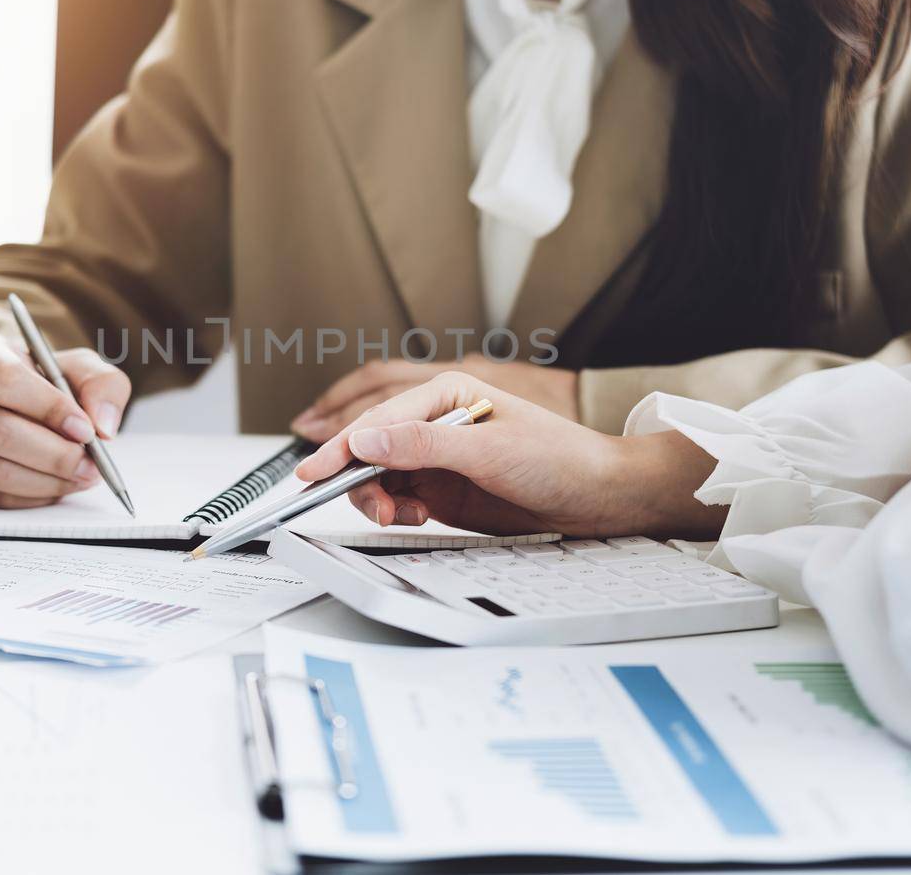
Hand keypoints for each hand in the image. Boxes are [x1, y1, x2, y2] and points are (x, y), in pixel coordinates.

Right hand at [0, 333, 131, 508]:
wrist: (10, 399)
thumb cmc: (44, 380)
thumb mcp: (79, 367)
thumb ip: (101, 384)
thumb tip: (103, 425)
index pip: (5, 381)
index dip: (48, 410)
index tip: (86, 431)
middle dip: (54, 455)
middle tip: (92, 466)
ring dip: (45, 481)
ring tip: (80, 477)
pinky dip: (30, 497)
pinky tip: (55, 485)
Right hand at [292, 372, 723, 540]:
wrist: (596, 497)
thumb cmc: (557, 458)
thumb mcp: (487, 449)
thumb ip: (422, 445)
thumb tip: (365, 440)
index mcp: (444, 393)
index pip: (379, 418)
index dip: (342, 446)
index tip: (314, 471)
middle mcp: (434, 422)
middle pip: (369, 446)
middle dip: (357, 476)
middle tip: (367, 506)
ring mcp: (435, 457)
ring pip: (377, 474)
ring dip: (376, 497)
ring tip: (398, 515)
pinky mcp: (440, 488)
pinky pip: (396, 497)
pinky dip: (394, 510)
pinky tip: (414, 517)